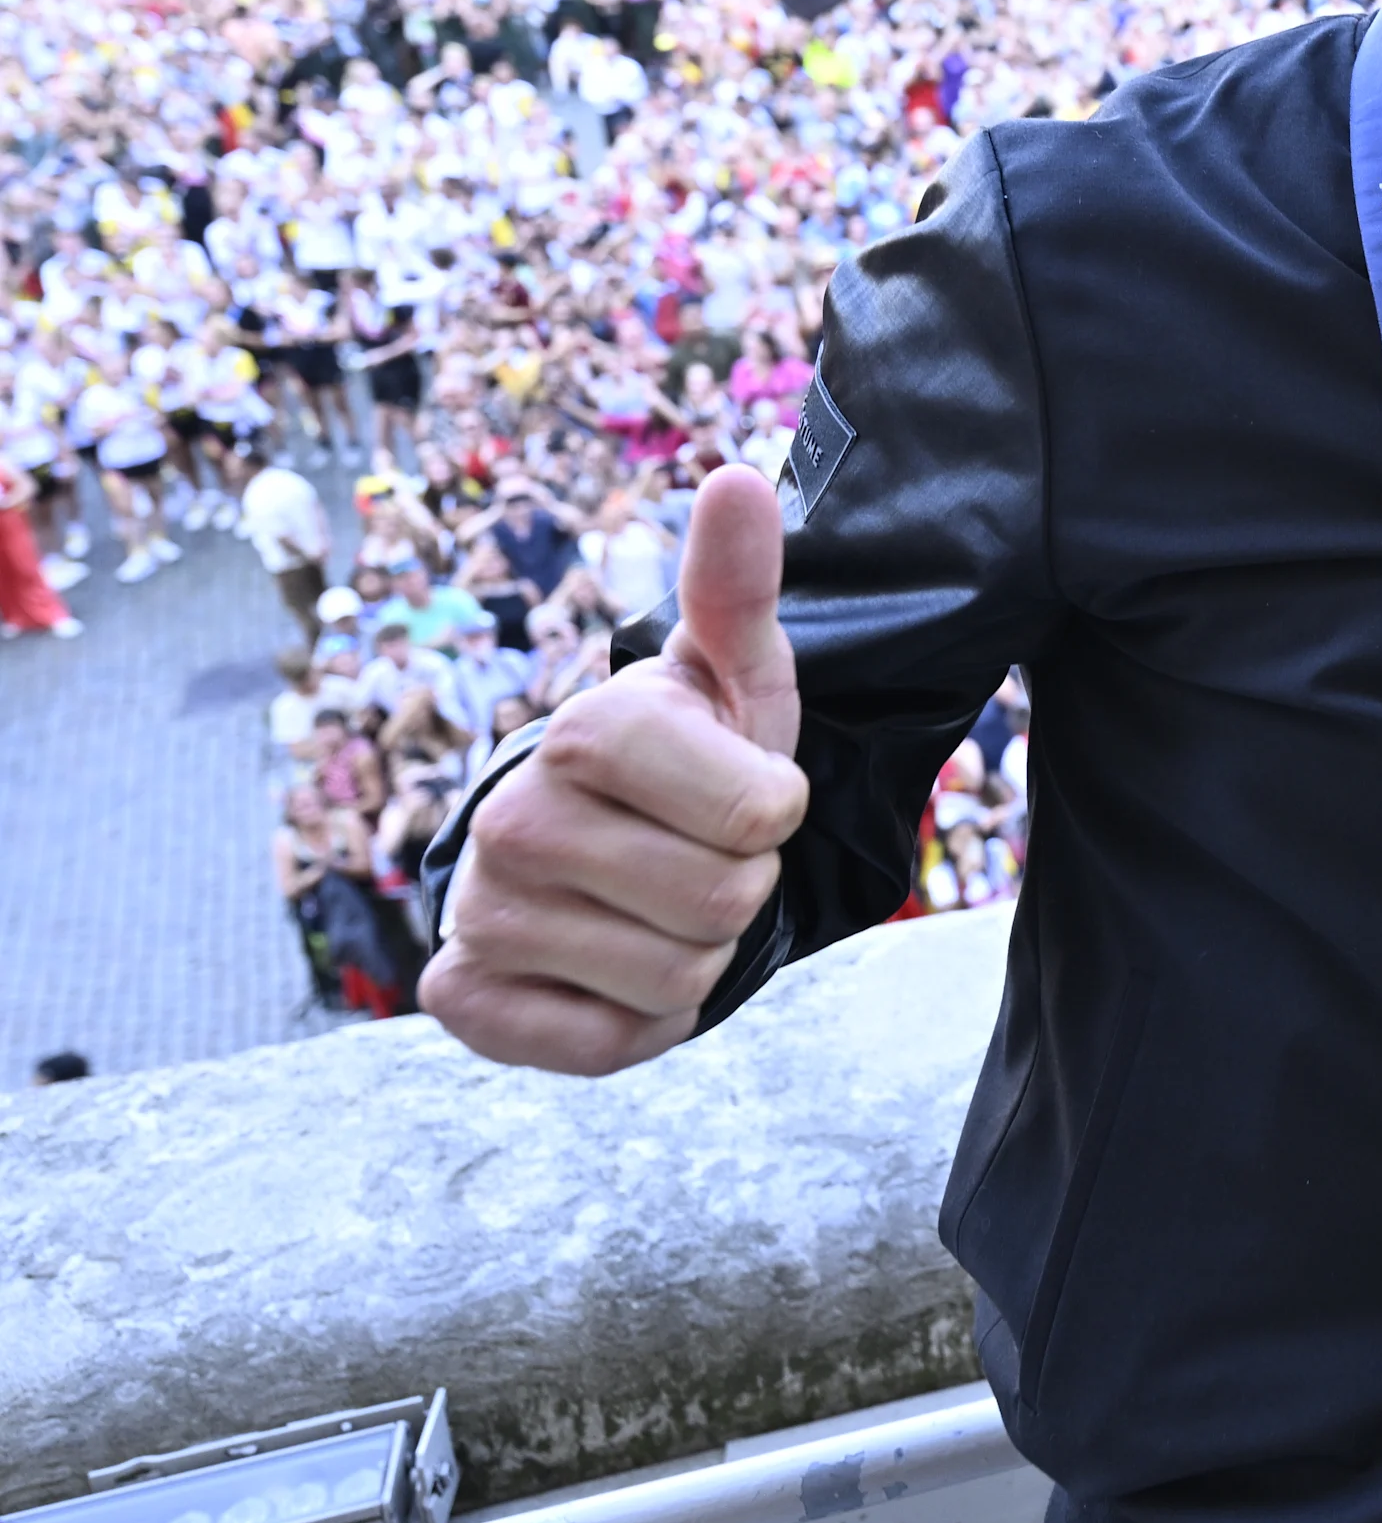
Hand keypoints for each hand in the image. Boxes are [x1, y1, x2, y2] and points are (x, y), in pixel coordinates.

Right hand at [422, 464, 807, 1074]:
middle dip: (739, 891)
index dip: (776, 815)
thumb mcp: (734, 673)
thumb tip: (739, 478)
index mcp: (586, 732)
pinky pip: (601, 1043)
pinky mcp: (463, 998)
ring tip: (654, 904)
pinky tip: (607, 966)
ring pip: (677, 983)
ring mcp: (480, 911)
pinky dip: (632, 1023)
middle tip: (697, 855)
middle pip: (722, 905)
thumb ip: (739, 585)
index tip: (742, 794)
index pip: (763, 817)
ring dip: (695, 958)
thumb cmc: (691, 756)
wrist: (602, 847)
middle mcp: (511, 818)